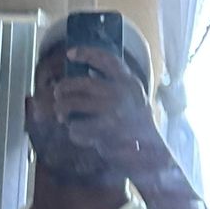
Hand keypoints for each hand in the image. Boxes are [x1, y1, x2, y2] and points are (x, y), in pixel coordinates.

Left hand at [49, 49, 169, 178]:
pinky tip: (79, 133)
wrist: (151, 155)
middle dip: (63, 88)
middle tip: (58, 93)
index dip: (86, 53)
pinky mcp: (104, 131)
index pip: (106, 59)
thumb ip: (117, 84)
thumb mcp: (135, 98)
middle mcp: (121, 93)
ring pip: (72, 103)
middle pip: (80, 82)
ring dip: (62, 109)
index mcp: (130, 82)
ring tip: (62, 115)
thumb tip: (87, 71)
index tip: (70, 54)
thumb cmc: (138, 126)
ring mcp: (112, 111)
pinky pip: (75, 127)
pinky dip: (73, 131)